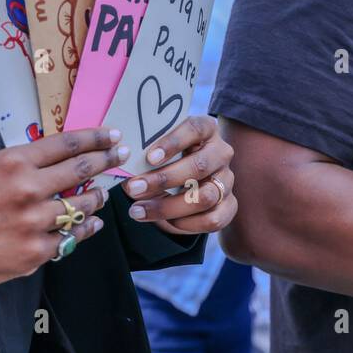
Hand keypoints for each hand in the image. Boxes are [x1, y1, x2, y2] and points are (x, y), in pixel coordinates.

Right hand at [0, 128, 130, 289]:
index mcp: (15, 163)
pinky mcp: (36, 251)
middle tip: (120, 154)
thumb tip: (57, 158)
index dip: (95, 138)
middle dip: (107, 160)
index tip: (111, 135)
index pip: (66, 144)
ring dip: (97, 197)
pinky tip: (91, 223)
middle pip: (82, 169)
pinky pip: (72, 237)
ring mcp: (35, 222)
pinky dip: (85, 228)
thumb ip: (22, 163)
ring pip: (83, 205)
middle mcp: (29, 189)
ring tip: (102, 194)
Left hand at [121, 115, 236, 236]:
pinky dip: (186, 224)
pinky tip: (163, 222)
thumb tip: (122, 164)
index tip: (149, 158)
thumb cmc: (168, 158)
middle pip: (198, 166)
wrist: (190, 180)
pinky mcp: (230, 205)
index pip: (195, 129)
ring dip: (168, 207)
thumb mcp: (160, 148)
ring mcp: (227, 180)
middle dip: (163, 180)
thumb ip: (147, 153)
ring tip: (138, 210)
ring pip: (204, 196)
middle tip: (133, 188)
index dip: (173, 143)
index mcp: (207, 129)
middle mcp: (221, 152)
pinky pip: (213, 219)